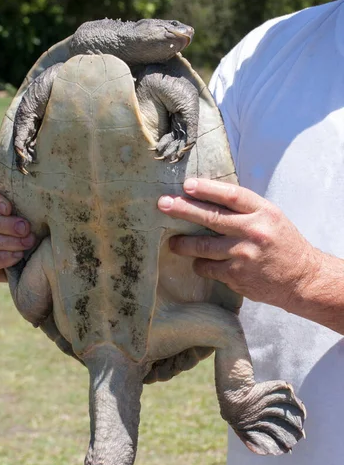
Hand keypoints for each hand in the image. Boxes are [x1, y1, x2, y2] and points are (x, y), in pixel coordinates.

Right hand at [0, 183, 35, 281]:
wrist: (34, 252)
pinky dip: (3, 257)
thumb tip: (35, 198)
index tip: (9, 209)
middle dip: (4, 225)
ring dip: (7, 242)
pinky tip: (19, 255)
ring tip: (27, 243)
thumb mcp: (30, 210)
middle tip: (25, 229)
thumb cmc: (33, 223)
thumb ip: (26, 202)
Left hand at [158, 178, 321, 310]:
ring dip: (183, 244)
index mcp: (263, 212)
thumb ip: (245, 209)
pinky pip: (208, 267)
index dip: (207, 188)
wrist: (302, 279)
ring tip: (173, 243)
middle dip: (182, 209)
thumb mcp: (270, 217)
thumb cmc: (282, 244)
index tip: (187, 185)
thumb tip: (206, 198)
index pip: (231, 195)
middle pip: (211, 217)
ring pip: (203, 247)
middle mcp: (253, 231)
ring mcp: (243, 255)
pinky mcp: (236, 276)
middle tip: (163, 204)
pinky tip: (199, 263)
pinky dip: (200, 265)